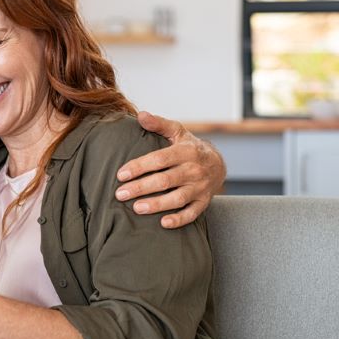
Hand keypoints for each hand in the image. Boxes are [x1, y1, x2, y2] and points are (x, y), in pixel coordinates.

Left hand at [116, 111, 226, 227]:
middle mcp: (194, 170)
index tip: (121, 174)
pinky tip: (163, 223)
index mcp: (186, 151)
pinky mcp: (204, 202)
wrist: (218, 164)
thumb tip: (141, 115)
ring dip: (157, 205)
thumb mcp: (178, 132)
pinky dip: (179, 220)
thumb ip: (159, 124)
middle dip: (141, 188)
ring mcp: (200, 187)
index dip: (139, 166)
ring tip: (136, 208)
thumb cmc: (190, 147)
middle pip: (165, 180)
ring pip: (177, 198)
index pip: (159, 159)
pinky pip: (192, 213)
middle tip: (120, 194)